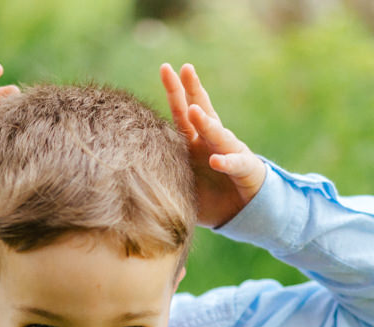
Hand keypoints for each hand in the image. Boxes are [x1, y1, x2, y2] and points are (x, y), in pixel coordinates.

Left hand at [160, 63, 264, 227]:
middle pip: (201, 112)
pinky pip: (235, 164)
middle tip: (185, 68)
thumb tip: (127, 182)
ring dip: (206, 124)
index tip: (165, 68)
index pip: (182, 114)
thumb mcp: (182, 187)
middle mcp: (212, 142)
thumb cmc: (209, 198)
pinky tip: (215, 161)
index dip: (175, 92)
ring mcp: (231, 152)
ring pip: (218, 134)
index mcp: (194, 143)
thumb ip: (162, 180)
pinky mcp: (246, 169)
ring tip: (194, 112)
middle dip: (193, 90)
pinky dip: (226, 162)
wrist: (243, 211)